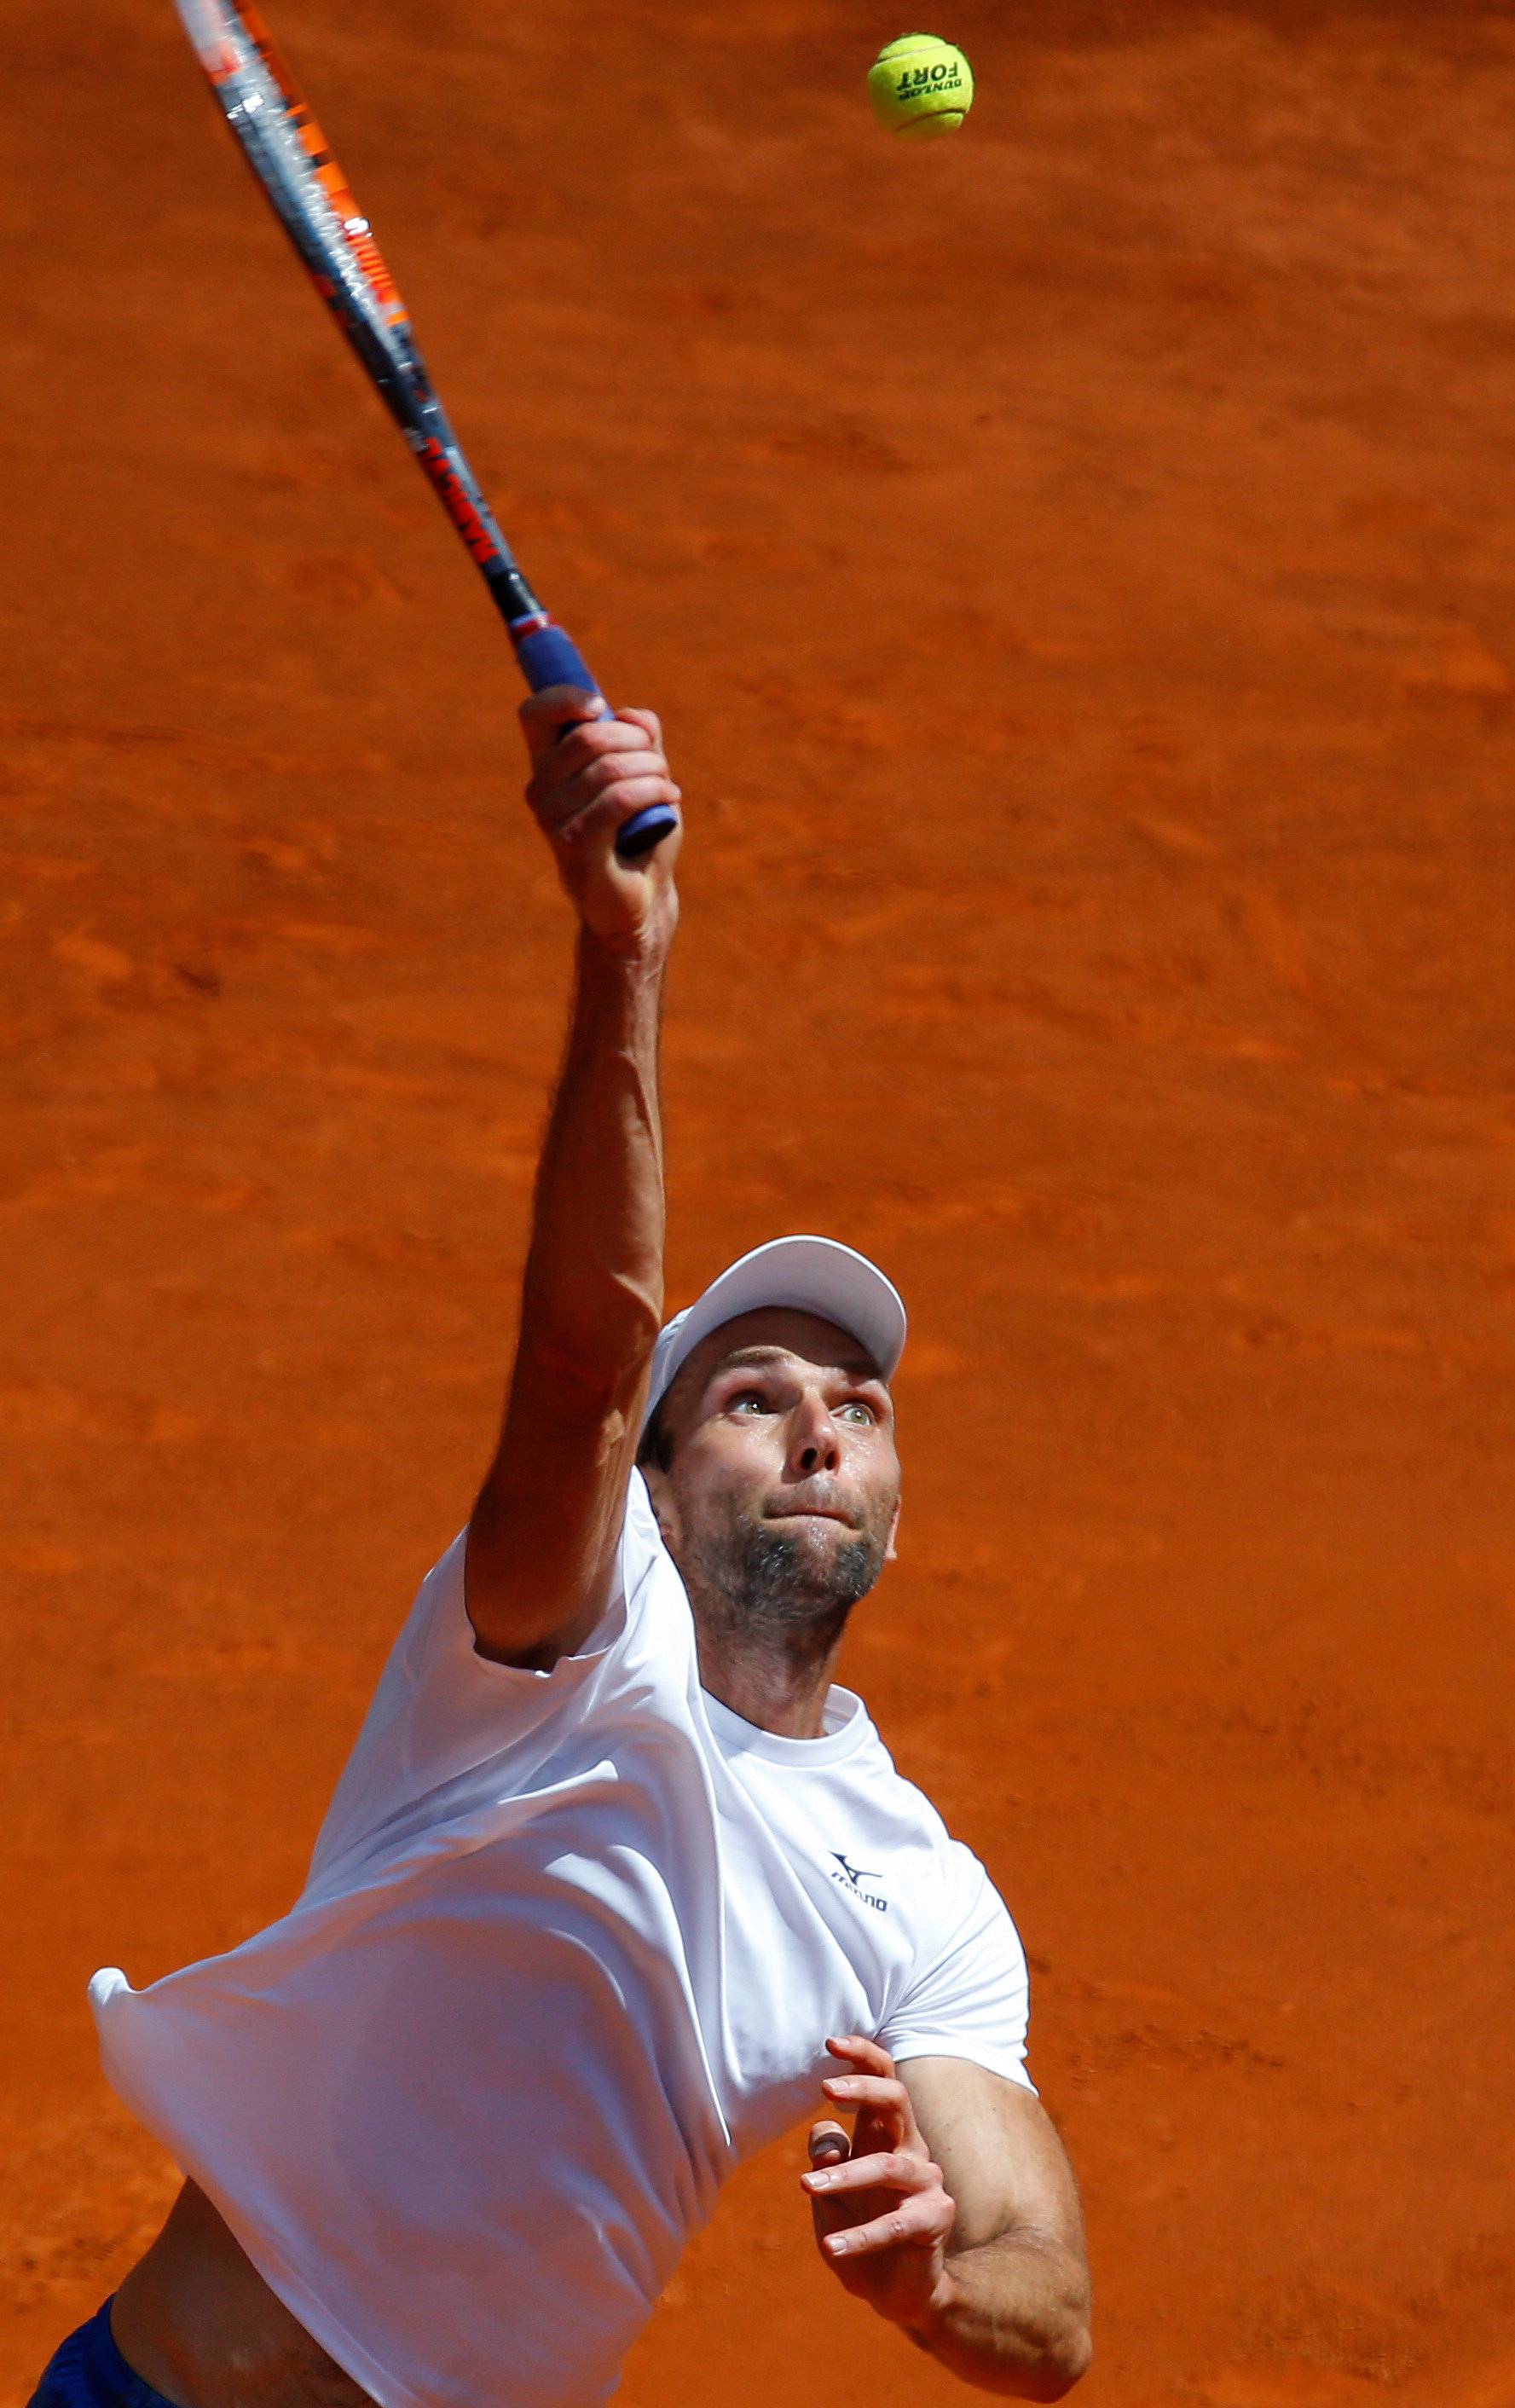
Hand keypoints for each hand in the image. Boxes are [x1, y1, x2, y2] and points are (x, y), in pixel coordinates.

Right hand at [521, 687, 681, 956]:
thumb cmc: (640, 837)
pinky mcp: (576, 846)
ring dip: (652, 770)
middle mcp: (540, 792)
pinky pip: (618, 800)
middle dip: (636, 741)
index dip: (566, 698)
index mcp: (547, 769)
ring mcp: (552, 821)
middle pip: (587, 736)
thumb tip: (632, 714)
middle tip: (659, 763)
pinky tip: (671, 797)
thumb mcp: (645, 776)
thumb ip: (641, 739)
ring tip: (668, 787)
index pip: (535, 714)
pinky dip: (653, 791)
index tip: (601, 706)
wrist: (643, 898)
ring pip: (610, 768)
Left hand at [801, 2034, 956, 2333]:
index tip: (830, 2042)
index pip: (883, 2079)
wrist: (894, 2293)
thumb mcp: (831, 2194)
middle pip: (898, 2100)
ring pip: (889, 2165)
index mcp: (884, 2136)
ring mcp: (927, 2184)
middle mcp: (910, 2150)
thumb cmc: (860, 2229)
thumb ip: (826, 2158)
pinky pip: (897, 2224)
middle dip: (864, 2086)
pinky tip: (830, 2246)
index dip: (862, 2056)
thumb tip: (823, 2129)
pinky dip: (861, 2235)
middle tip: (825, 2087)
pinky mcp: (934, 2221)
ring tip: (804, 2186)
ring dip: (845, 2174)